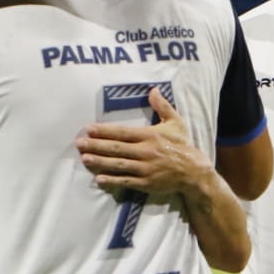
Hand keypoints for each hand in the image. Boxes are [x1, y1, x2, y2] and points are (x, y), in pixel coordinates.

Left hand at [75, 88, 210, 196]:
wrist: (194, 172)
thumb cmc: (182, 145)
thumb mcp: (176, 122)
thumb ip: (162, 106)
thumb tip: (153, 90)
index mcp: (149, 136)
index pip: (122, 132)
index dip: (104, 130)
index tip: (88, 128)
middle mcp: (145, 152)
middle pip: (116, 148)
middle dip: (96, 145)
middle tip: (79, 143)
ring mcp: (145, 169)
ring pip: (118, 165)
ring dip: (100, 162)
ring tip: (84, 158)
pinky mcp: (146, 183)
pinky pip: (126, 181)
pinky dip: (112, 181)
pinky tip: (98, 179)